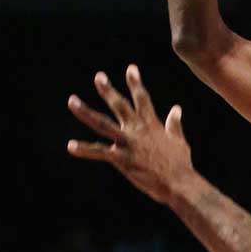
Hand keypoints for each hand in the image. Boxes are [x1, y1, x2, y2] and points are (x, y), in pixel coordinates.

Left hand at [67, 66, 195, 204]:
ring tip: (72, 101)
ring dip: (85, 112)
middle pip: (119, 105)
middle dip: (108, 90)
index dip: (135, 83)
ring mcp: (129, 143)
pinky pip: (99, 152)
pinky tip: (71, 146)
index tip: (130, 68)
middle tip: (99, 76)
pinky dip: (85, 149)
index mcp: (151, 124)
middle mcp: (138, 130)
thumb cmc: (180, 164)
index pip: (142, 99)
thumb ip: (174, 123)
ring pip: (102, 123)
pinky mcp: (122, 159)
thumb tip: (177, 108)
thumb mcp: (179, 140)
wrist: (179, 183)